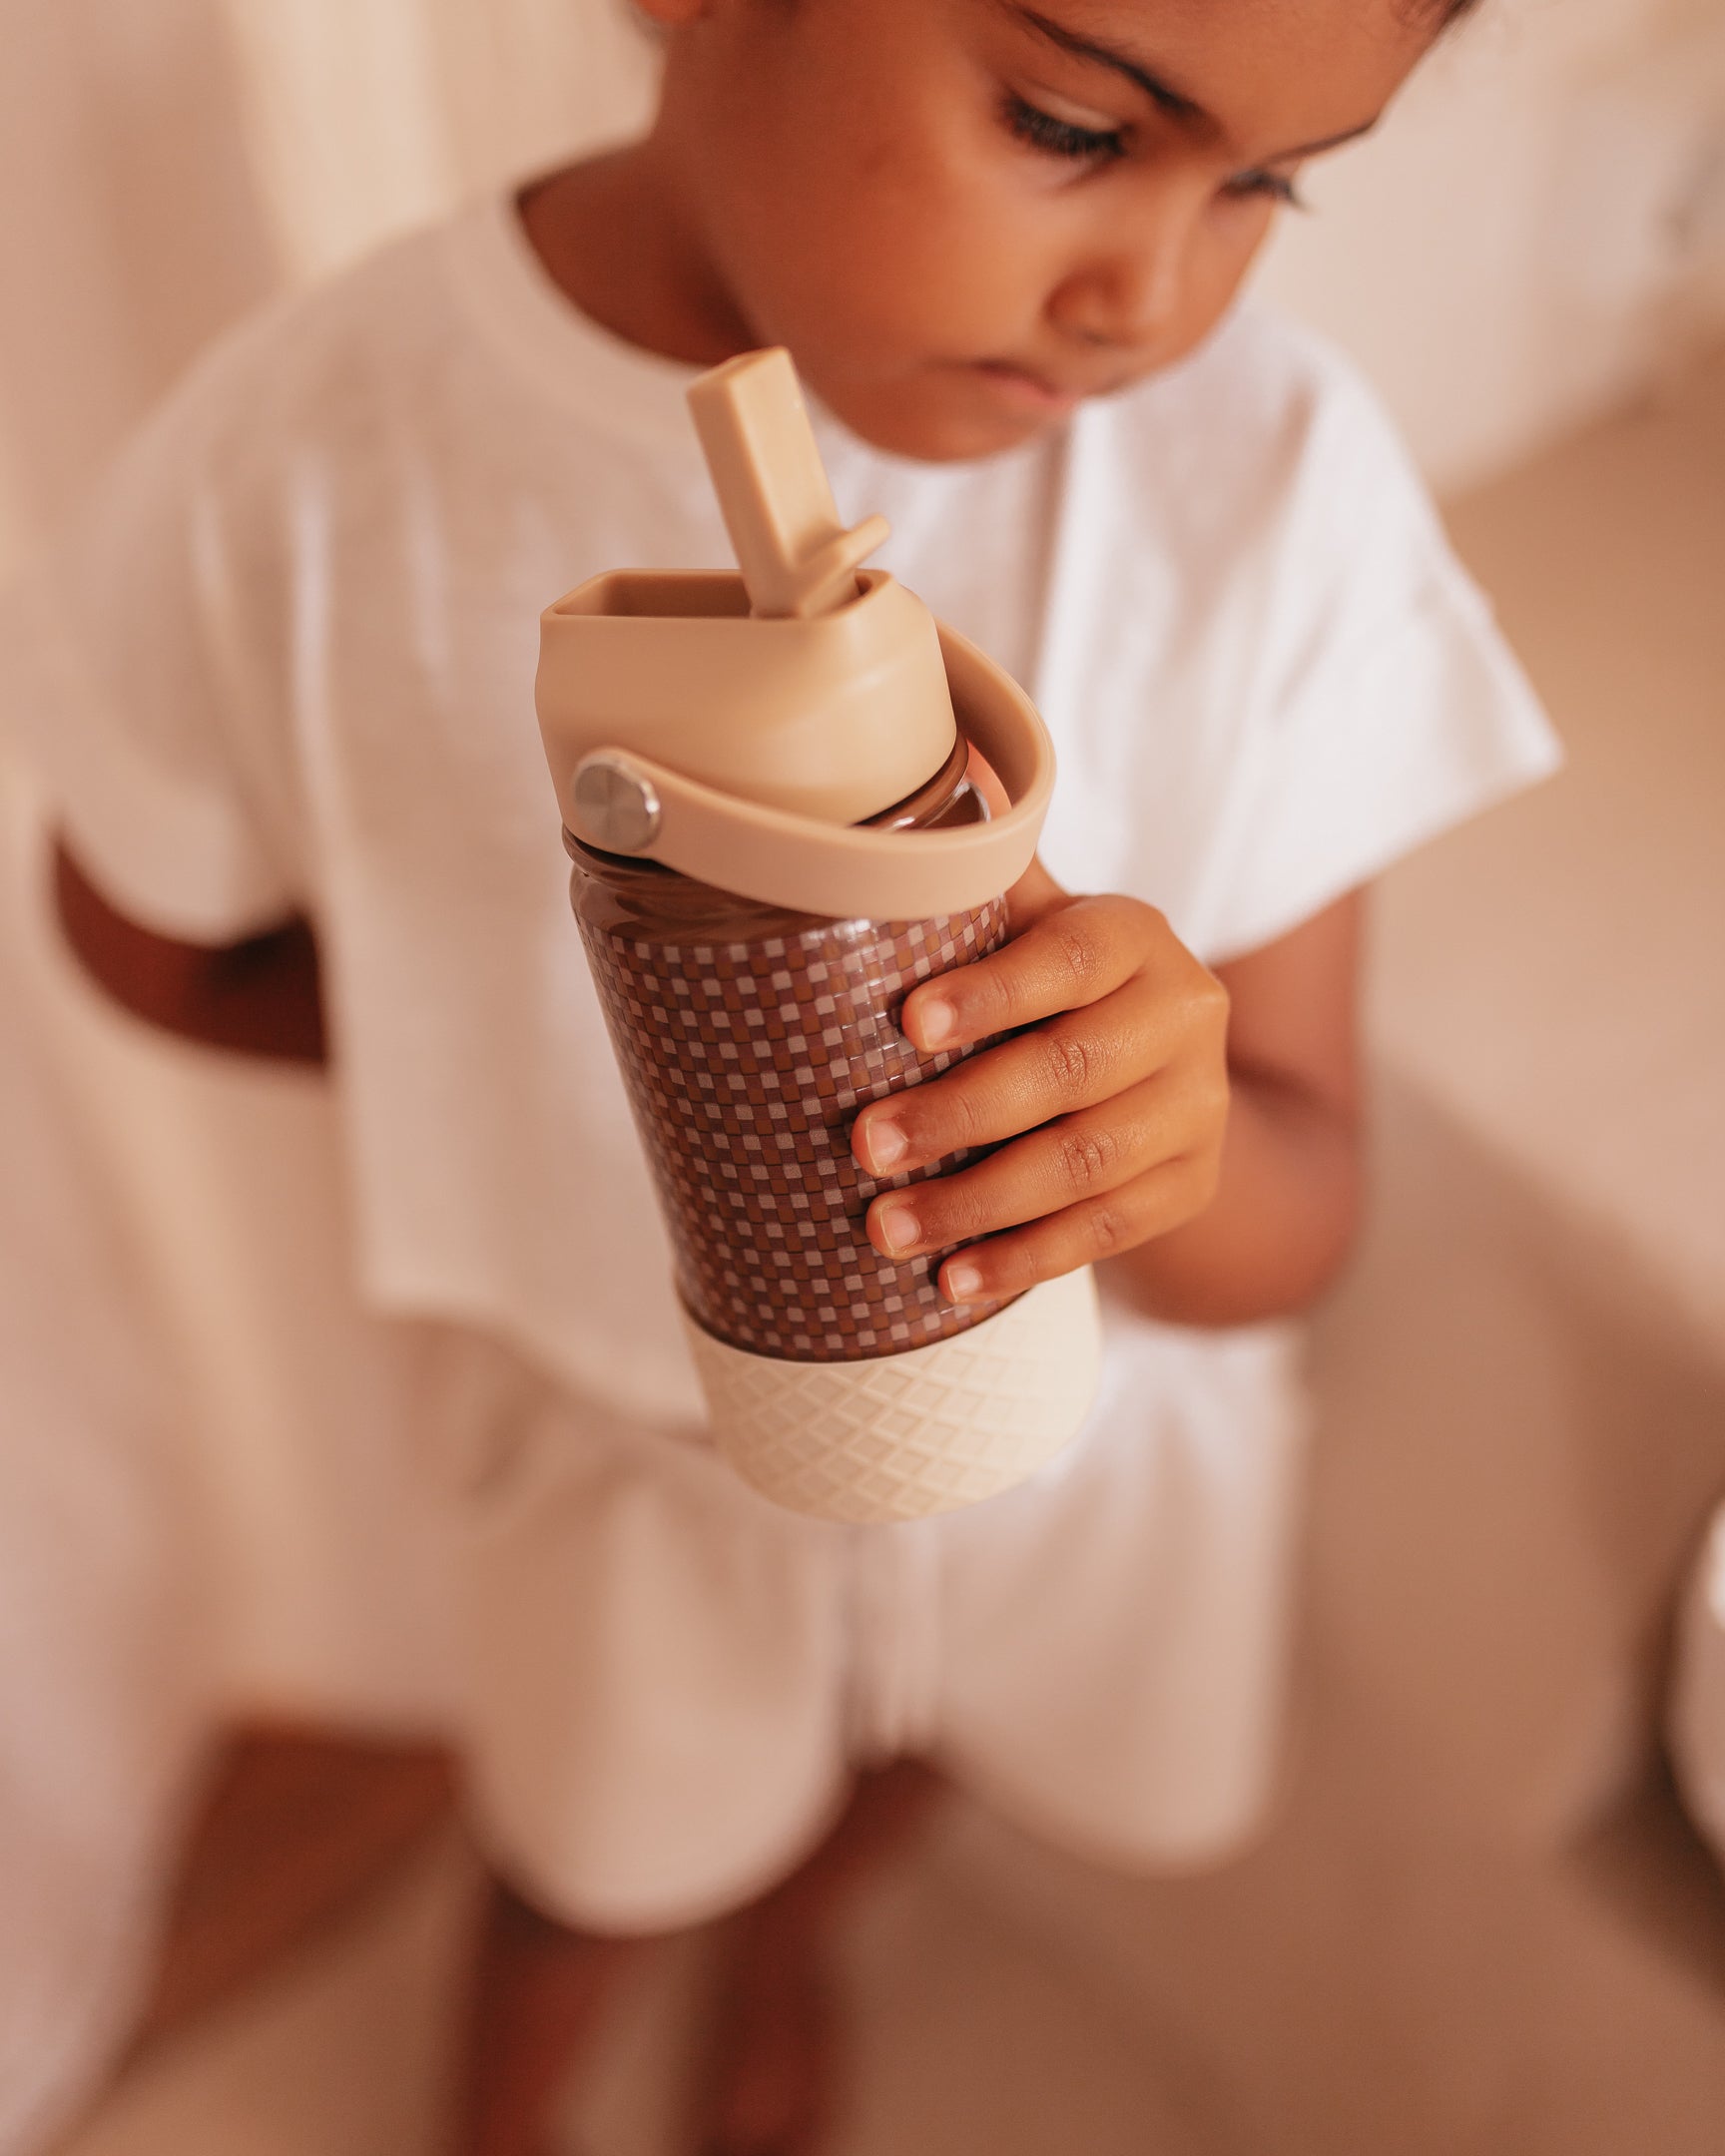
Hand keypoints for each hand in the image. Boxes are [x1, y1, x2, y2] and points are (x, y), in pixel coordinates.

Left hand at [850, 860, 1230, 1305]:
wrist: (1173, 1072)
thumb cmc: (1063, 984)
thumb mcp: (1041, 920)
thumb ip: (986, 869)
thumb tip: (935, 757)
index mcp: (1139, 939)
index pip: (1071, 960)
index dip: (993, 993)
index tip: (907, 1024)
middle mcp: (1188, 1017)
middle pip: (1071, 1073)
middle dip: (958, 1114)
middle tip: (865, 1146)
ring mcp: (1198, 1110)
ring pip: (1085, 1164)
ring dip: (977, 1203)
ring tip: (885, 1228)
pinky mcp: (1190, 1187)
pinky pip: (1107, 1233)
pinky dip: (1025, 1259)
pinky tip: (952, 1281)